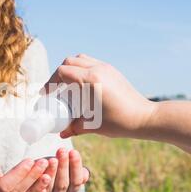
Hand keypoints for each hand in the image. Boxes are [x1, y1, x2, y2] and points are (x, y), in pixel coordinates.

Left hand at [37, 148, 89, 191]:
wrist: (32, 176)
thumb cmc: (52, 169)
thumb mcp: (65, 169)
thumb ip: (75, 171)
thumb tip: (85, 174)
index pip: (76, 182)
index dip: (76, 167)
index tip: (73, 151)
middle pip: (63, 185)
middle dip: (64, 166)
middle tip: (62, 150)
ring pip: (51, 187)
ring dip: (52, 171)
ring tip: (53, 158)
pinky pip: (38, 188)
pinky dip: (40, 177)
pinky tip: (41, 166)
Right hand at [42, 54, 156, 138]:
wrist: (144, 118)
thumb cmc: (119, 123)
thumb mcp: (93, 126)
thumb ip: (74, 128)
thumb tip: (61, 132)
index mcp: (91, 80)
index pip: (62, 72)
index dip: (50, 82)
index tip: (46, 94)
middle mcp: (98, 69)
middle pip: (69, 61)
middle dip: (58, 74)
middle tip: (55, 90)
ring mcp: (106, 68)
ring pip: (81, 59)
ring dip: (71, 69)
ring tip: (68, 86)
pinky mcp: (113, 71)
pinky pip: (92, 63)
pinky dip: (82, 69)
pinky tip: (82, 86)